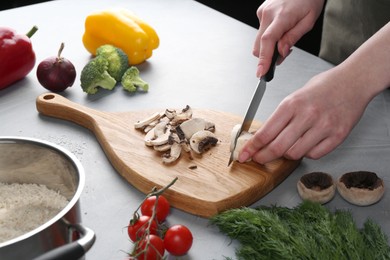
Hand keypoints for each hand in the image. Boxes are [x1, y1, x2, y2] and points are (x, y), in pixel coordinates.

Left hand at [239, 67, 371, 163]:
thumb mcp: (295, 96)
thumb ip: (281, 118)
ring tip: (288, 146)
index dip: (252, 148)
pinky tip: (307, 143)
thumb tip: (264, 138)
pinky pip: (315, 154)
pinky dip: (307, 152)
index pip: (265, 133)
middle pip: (277, 148)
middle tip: (259, 159)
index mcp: (292, 104)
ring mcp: (324, 126)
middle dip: (263, 157)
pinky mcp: (338, 135)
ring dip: (287, 154)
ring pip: (295, 153)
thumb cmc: (323, 87)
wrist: (354, 80)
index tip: (243, 155)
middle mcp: (307, 115)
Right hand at [254, 0, 324, 76]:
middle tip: (284, 53)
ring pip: (259, 40)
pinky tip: (280, 30)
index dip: (263, 59)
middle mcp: (268, 14)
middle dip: (268, 56)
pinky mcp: (260, 12)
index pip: (268, 41)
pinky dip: (269, 37)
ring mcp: (262, 12)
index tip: (261, 72)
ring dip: (269, 46)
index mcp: (282, 16)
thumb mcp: (308, 21)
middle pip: (259, 45)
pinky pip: (261, 32)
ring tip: (284, 39)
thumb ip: (293, 38)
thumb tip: (281, 52)